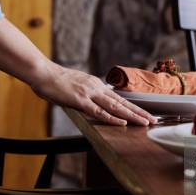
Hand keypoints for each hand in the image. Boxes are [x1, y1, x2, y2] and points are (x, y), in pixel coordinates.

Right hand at [31, 62, 156, 125]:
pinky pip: (99, 111)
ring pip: (115, 107)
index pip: (118, 98)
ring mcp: (89, 93)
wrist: (42, 72)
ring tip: (145, 122)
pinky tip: (122, 122)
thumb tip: (91, 101)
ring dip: (132, 116)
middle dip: (139, 112)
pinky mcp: (80, 100)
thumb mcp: (75, 85)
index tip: (145, 113)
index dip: (133, 106)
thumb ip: (85, 93)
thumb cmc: (54, 81)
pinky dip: (112, 118)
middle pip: (122, 102)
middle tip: (153, 120)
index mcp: (95, 84)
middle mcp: (96, 87)